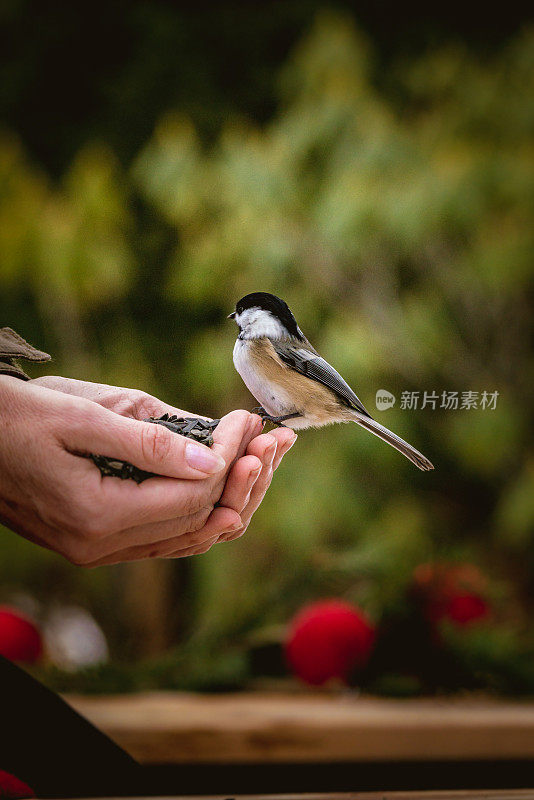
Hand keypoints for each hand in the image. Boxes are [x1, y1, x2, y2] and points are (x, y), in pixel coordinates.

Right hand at [0, 376, 294, 565]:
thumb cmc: (16, 417)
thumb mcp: (81, 416)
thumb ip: (148, 443)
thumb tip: (215, 460)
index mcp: (97, 515)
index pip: (192, 495)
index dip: (230, 456)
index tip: (246, 418)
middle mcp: (101, 546)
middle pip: (199, 522)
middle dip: (244, 478)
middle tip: (275, 439)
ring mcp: (98, 549)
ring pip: (188, 536)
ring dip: (231, 496)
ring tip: (264, 458)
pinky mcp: (97, 540)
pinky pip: (165, 536)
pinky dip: (200, 508)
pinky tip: (224, 482)